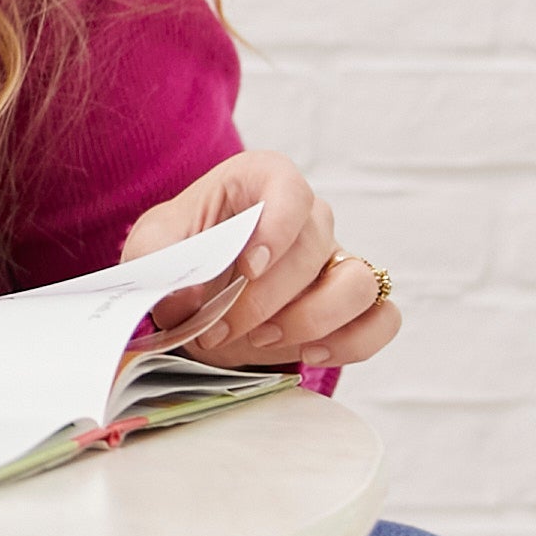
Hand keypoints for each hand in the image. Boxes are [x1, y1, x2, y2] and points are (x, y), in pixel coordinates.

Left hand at [124, 149, 402, 372]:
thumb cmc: (182, 257)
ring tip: (262, 339)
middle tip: (220, 327)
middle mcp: (310, 216)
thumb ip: (162, 261)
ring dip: (312, 320)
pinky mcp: (354, 305)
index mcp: (262, 181)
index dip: (277, 227)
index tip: (248, 267)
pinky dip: (353, 342)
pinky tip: (310, 353)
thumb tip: (189, 297)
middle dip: (265, 298)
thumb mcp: (153, 248)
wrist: (200, 299)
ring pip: (360, 283)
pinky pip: (382, 319)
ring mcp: (338, 259)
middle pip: (316, 247)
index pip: (290, 188)